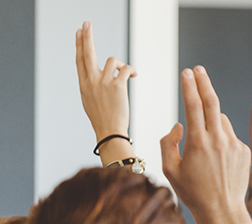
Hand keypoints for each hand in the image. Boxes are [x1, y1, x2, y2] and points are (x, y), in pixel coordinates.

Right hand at [76, 22, 135, 143]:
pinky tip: (134, 75)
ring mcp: (103, 83)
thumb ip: (92, 86)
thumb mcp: (90, 100)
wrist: (109, 132)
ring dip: (122, 65)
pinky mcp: (117, 86)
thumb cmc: (103, 119)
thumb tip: (97, 76)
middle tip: (86, 24)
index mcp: (83, 85)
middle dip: (87, 37)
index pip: (80, 60)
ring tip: (127, 73)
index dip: (79, 46)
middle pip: (87, 53)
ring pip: (113, 60)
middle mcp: (91, 81)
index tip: (79, 34)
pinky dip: (131, 70)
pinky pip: (125, 69)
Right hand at [160, 66, 251, 223]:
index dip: (190, 87)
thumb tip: (179, 125)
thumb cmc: (192, 193)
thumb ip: (168, 143)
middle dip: (204, 83)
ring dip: (211, 121)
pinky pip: (231, 135)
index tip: (187, 72)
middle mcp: (219, 140)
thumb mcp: (170, 169)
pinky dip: (222, 137)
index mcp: (198, 143)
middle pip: (213, 103)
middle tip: (198, 70)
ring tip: (203, 143)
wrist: (222, 211)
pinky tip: (217, 158)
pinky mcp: (246, 151)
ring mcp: (235, 145)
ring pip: (222, 121)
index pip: (194, 106)